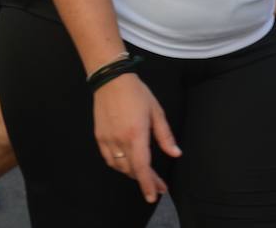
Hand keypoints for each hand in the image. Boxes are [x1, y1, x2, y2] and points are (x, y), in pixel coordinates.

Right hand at [93, 73, 180, 202]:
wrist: (110, 80)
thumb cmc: (136, 93)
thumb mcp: (156, 112)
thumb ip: (165, 136)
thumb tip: (175, 154)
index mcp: (136, 134)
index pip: (142, 167)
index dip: (148, 184)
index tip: (153, 196)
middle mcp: (120, 140)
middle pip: (132, 170)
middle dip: (146, 180)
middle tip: (158, 185)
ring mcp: (107, 139)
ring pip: (120, 167)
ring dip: (133, 173)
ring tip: (145, 173)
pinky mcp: (99, 137)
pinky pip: (109, 159)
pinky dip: (119, 165)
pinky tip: (127, 163)